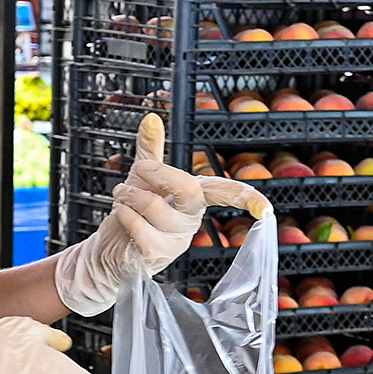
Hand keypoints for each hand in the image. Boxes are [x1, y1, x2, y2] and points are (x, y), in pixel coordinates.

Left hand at [53, 112, 268, 315]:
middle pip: (191, 190)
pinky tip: (121, 216)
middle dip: (159, 172)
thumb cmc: (133, 213)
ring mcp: (175, 241)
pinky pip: (140, 227)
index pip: (226, 193)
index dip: (246, 198)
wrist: (109, 249)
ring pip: (156, 207)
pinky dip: (124, 214)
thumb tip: (152, 117)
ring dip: (130, 194)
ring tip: (121, 195)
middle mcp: (190, 220)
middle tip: (139, 169)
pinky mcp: (156, 256)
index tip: (264, 209)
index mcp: (194, 199)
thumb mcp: (142, 178)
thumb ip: (151, 149)